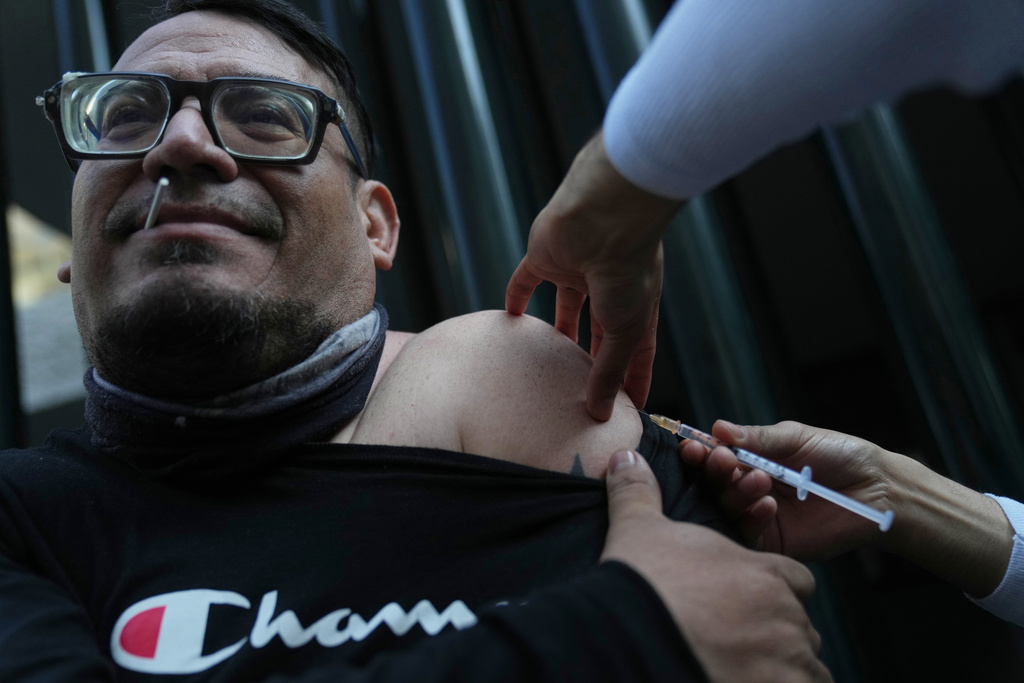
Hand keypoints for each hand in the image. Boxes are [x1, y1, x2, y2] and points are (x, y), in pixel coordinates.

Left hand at [505, 132, 680, 420]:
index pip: (636, 353)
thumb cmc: (628, 269)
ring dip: (559, 330)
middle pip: (600, 333)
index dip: (634, 380)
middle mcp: (609, 291)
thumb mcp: (623, 330)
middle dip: (594, 359)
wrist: (605, 215)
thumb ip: (608, 372)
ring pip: (566, 307)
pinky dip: (517, 296)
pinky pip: (526, 280)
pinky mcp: (546, 258)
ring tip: (548, 361)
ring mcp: (577, 272)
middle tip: (583, 389)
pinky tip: (508, 316)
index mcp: (636, 307)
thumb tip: (601, 414)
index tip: (631, 407)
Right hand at [601, 450, 830, 682]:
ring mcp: (789, 657)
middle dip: (775, 626)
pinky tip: (755, 681)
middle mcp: (785, 611)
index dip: (773, 584)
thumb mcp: (641, 528)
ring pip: (803, 664)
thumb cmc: (645, 583)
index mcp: (763, 571)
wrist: (641, 640)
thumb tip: (625, 458)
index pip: (794, 579)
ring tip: (752, 667)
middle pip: (796, 622)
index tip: (750, 594)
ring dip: (783, 664)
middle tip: (742, 635)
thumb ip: (639, 491)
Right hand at [679, 421, 893, 560]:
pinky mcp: (772, 541)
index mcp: (751, 459)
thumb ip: (758, 438)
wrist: (877, 489)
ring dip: (735, 492)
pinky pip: (748, 534)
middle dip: (714, 470)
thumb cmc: (840, 456)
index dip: (701, 452)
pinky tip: (768, 504)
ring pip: (727, 507)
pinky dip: (752, 518)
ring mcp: (758, 515)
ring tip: (759, 479)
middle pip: (714, 483)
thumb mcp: (797, 438)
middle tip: (722, 460)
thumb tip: (718, 428)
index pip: (714, 456)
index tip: (694, 447)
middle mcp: (748, 487)